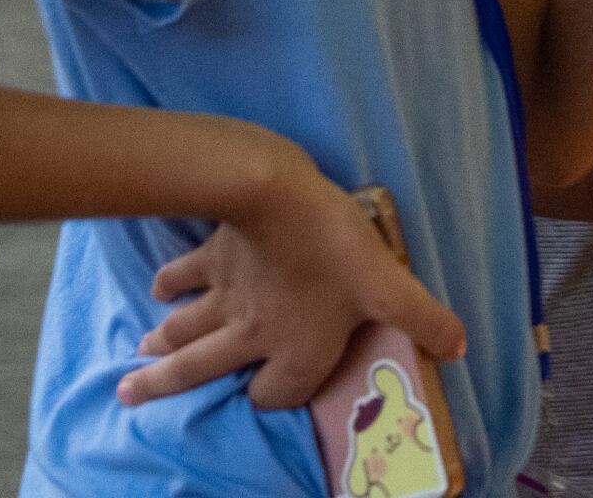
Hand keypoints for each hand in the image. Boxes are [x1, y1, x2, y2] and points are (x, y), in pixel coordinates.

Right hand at [120, 153, 467, 410]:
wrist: (274, 196)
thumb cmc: (335, 247)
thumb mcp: (389, 286)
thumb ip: (423, 318)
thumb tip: (461, 347)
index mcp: (293, 351)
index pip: (274, 394)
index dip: (272, 397)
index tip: (262, 396)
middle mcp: (251, 334)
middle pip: (201, 371)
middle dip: (169, 386)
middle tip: (131, 396)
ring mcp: (225, 296)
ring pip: (184, 330)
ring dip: (161, 349)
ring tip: (136, 365)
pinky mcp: (213, 256)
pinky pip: (184, 275)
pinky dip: (168, 285)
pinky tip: (157, 290)